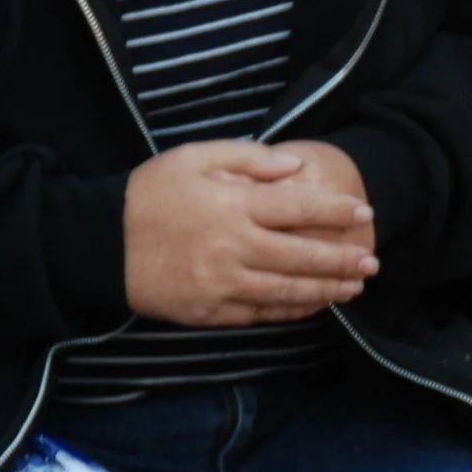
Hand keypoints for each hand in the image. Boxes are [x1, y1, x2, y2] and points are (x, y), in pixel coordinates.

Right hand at [123, 140, 376, 324]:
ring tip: (355, 287)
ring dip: (328, 290)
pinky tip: (316, 304)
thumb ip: (247, 158)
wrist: (99, 243)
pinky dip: (295, 310)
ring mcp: (224, 283)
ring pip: (290, 291)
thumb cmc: (149, 195)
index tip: (364, 214)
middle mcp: (234, 246)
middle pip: (304, 256)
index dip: (337, 212)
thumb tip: (296, 165)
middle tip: (372, 262)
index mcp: (231, 204)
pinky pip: (265, 314)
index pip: (299, 207)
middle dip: (344, 260)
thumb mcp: (191, 158)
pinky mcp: (213, 312)